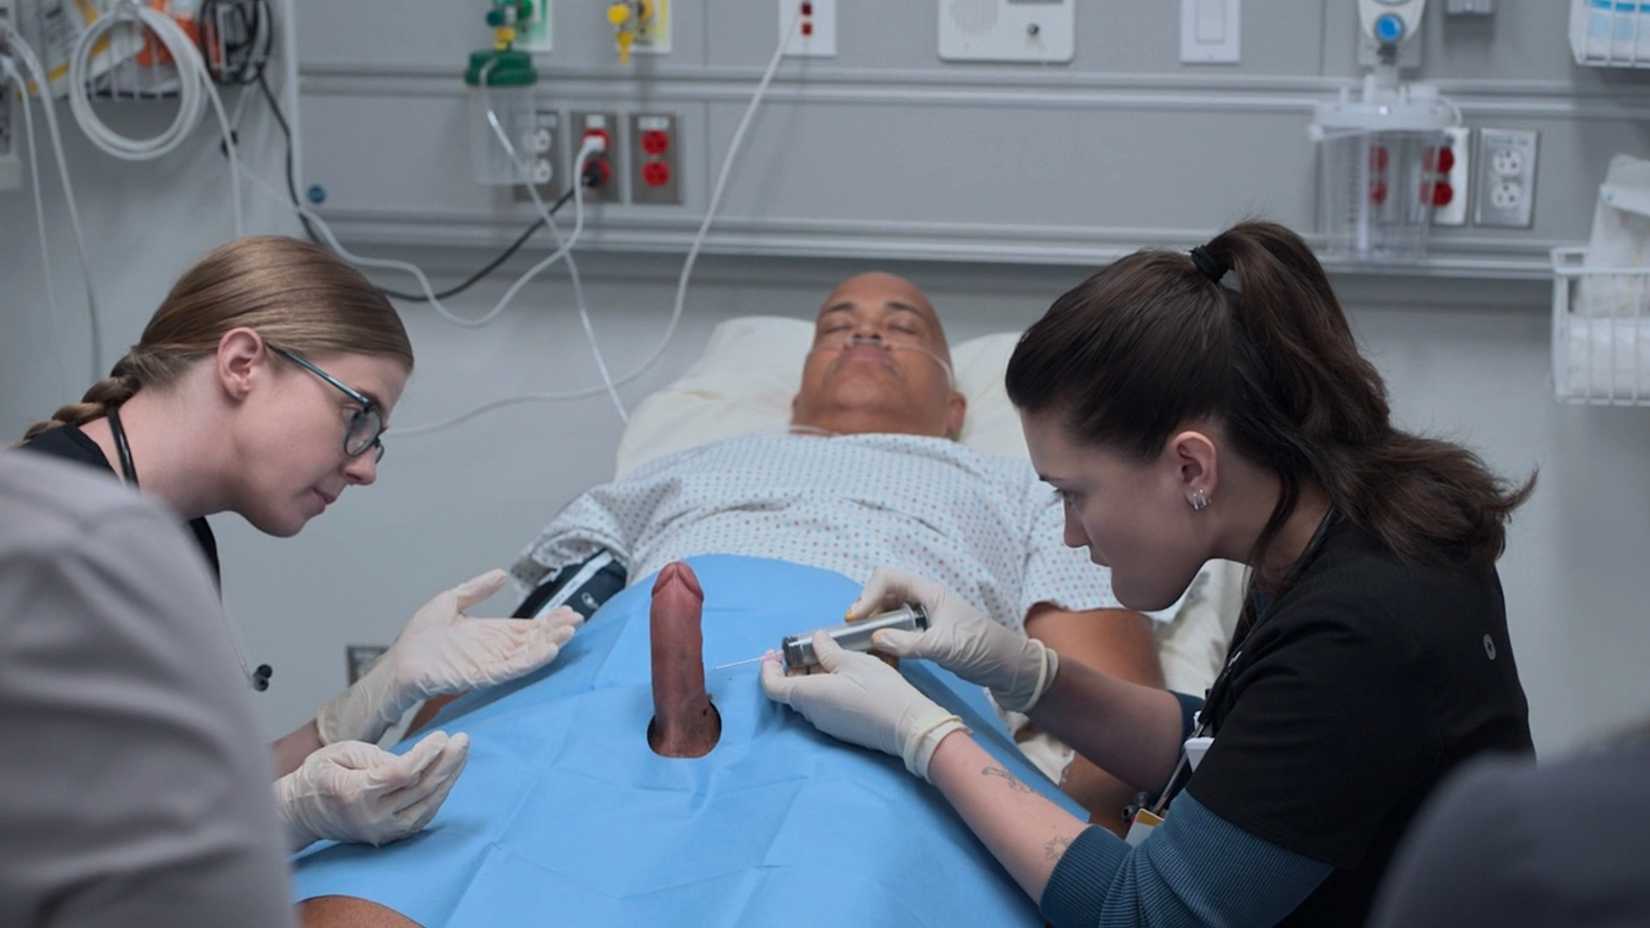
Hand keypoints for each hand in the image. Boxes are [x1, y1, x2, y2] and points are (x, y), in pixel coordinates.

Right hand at [274, 730, 468, 850]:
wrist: (301, 812)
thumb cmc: (319, 776)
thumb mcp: (340, 753)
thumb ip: (376, 756)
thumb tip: (415, 760)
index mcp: (355, 793)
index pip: (403, 773)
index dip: (427, 754)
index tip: (442, 735)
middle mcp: (371, 817)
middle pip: (420, 789)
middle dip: (447, 762)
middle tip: (463, 740)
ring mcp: (381, 830)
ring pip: (427, 805)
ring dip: (448, 779)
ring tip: (461, 755)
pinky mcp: (388, 836)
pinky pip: (422, 816)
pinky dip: (438, 796)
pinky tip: (448, 776)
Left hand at [317, 569, 582, 744]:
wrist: (399, 663)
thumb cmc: (419, 639)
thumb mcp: (450, 602)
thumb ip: (476, 590)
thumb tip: (502, 574)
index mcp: (492, 634)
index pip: (528, 628)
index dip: (549, 621)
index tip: (570, 611)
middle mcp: (496, 651)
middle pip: (534, 641)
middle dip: (556, 631)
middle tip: (579, 620)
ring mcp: (491, 664)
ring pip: (528, 655)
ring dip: (550, 644)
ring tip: (570, 632)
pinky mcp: (482, 676)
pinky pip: (512, 669)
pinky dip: (532, 660)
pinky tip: (549, 650)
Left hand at [761, 631, 966, 780]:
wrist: (908, 726)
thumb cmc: (879, 690)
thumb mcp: (853, 661)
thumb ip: (828, 650)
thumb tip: (816, 640)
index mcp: (808, 695)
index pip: (772, 686)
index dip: (768, 668)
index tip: (775, 652)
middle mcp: (812, 713)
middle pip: (791, 689)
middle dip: (795, 667)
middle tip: (811, 647)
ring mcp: (826, 724)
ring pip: (808, 696)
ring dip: (812, 676)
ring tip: (832, 656)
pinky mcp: (841, 728)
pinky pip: (823, 705)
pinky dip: (824, 687)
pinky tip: (844, 674)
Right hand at [849, 567, 1057, 712]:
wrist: (1008, 666)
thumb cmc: (981, 648)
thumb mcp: (943, 646)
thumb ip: (908, 643)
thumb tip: (876, 638)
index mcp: (930, 592)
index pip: (888, 578)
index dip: (867, 594)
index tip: (856, 618)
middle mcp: (925, 600)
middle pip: (884, 593)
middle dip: (867, 609)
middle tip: (856, 633)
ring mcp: (925, 617)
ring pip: (889, 612)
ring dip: (875, 625)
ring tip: (867, 645)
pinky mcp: (927, 634)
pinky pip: (898, 629)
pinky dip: (886, 638)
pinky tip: (884, 655)